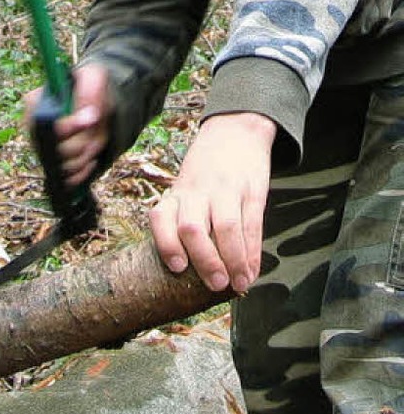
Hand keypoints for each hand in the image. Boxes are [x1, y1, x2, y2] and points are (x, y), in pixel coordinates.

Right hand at [24, 62, 113, 185]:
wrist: (95, 104)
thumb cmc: (90, 88)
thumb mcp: (93, 77)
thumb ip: (90, 88)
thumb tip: (89, 113)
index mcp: (36, 103)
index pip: (46, 122)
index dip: (71, 125)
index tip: (92, 117)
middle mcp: (34, 128)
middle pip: (56, 150)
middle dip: (82, 143)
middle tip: (93, 129)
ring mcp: (41, 149)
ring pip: (63, 166)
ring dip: (84, 157)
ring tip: (92, 142)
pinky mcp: (52, 164)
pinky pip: (65, 179)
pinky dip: (82, 172)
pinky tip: (89, 159)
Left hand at [149, 112, 275, 293]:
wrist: (236, 129)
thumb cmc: (207, 168)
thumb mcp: (188, 186)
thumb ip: (186, 218)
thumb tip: (192, 270)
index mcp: (178, 192)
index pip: (161, 217)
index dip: (166, 244)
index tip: (178, 268)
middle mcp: (198, 190)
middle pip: (191, 227)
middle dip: (203, 260)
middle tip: (214, 284)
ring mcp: (225, 189)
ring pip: (224, 227)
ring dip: (232, 261)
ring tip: (238, 284)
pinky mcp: (251, 189)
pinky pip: (252, 224)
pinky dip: (252, 252)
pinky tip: (252, 271)